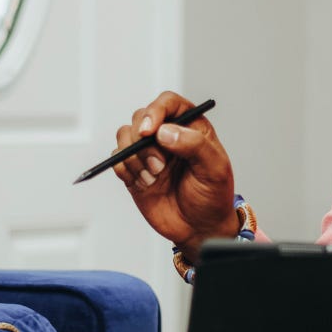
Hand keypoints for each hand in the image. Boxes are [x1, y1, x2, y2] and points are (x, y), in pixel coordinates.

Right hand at [112, 91, 240, 255]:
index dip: (156, 111)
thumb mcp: (214, 169)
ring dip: (134, 158)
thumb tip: (164, 131)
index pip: (168, 103)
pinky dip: (125, 171)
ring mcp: (148, 152)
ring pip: (125, 136)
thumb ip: (194, 145)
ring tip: (153, 178)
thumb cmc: (213, 196)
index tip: (150, 131)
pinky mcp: (134, 170)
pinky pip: (116, 159)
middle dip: (143, 141)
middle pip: (141, 118)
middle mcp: (167, 135)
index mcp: (190, 127)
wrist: (200, 228)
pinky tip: (145, 184)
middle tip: (158, 166)